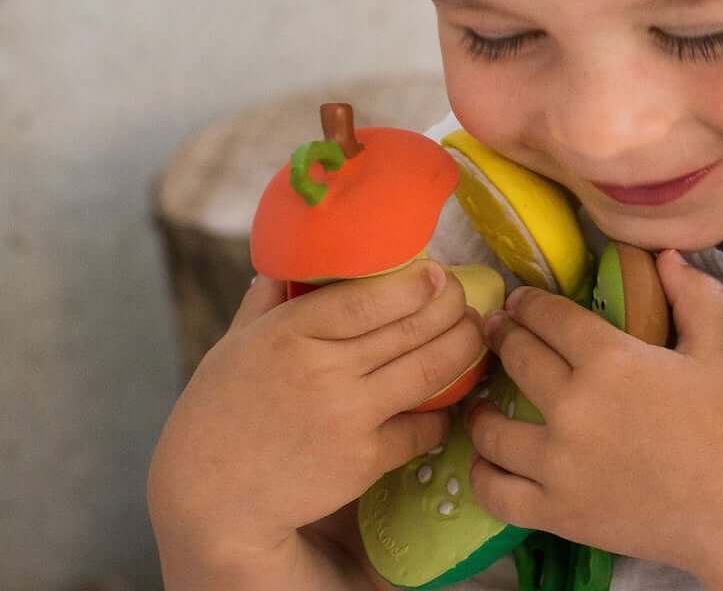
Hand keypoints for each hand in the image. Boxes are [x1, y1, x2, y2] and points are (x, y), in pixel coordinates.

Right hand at [147, 263, 484, 573]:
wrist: (209, 498)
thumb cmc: (219, 412)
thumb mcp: (233, 345)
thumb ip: (266, 302)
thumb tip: (286, 263)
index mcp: (292, 331)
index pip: (371, 297)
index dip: (417, 283)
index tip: (437, 274)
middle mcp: (325, 369)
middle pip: (414, 326)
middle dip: (453, 306)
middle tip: (465, 300)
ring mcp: (348, 416)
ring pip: (430, 370)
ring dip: (464, 346)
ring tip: (474, 332)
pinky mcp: (363, 459)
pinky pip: (422, 426)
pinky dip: (442, 410)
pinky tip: (449, 396)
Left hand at [464, 250, 722, 577]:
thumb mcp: (716, 349)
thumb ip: (693, 295)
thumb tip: (666, 255)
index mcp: (608, 359)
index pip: (548, 317)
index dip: (527, 304)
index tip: (516, 301)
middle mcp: (573, 405)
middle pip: (517, 359)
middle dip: (502, 339)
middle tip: (495, 334)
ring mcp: (559, 463)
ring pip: (493, 429)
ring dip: (480, 411)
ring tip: (480, 403)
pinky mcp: (556, 511)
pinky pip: (496, 492)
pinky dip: (482, 475)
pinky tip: (485, 462)